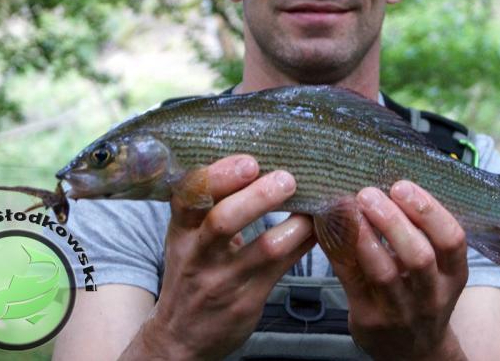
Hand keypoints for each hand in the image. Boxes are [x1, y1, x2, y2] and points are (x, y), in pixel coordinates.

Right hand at [122, 155, 314, 359]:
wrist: (179, 338)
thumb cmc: (192, 273)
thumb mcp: (187, 238)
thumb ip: (211, 204)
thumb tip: (256, 161)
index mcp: (182, 230)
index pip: (188, 197)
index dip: (218, 176)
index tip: (248, 161)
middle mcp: (199, 254)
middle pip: (222, 221)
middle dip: (258, 197)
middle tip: (287, 179)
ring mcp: (224, 280)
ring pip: (264, 248)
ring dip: (295, 223)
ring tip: (315, 203)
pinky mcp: (248, 300)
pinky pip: (284, 267)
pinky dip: (305, 242)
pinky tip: (319, 227)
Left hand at [331, 181, 468, 360]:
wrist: (413, 351)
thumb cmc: (421, 293)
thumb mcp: (437, 269)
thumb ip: (420, 232)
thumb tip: (387, 179)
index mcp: (453, 274)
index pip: (452, 241)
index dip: (429, 211)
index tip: (403, 186)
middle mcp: (431, 295)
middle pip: (419, 256)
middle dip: (393, 220)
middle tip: (368, 192)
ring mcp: (400, 310)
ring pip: (383, 272)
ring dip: (363, 236)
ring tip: (346, 207)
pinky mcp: (369, 319)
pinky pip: (351, 281)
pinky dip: (338, 251)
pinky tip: (327, 227)